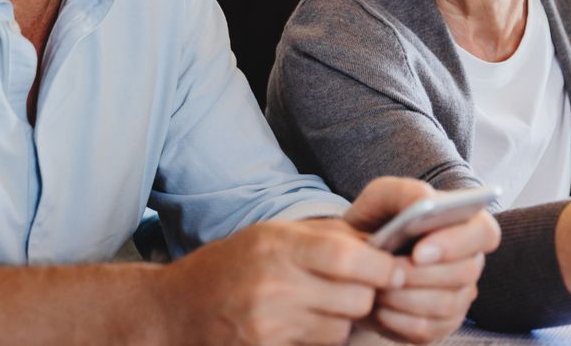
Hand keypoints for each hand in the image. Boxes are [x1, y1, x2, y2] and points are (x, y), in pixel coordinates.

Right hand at [156, 218, 402, 344]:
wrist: (173, 310)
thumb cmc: (232, 265)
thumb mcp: (273, 235)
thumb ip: (327, 238)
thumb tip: (385, 245)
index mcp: (279, 245)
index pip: (347, 256)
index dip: (382, 266)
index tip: (396, 270)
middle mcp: (274, 283)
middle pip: (355, 298)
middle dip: (367, 295)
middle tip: (360, 289)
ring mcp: (268, 322)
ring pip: (342, 328)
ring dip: (344, 320)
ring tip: (321, 306)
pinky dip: (321, 338)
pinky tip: (302, 325)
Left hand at [346, 178, 500, 342]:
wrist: (353, 260)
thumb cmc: (376, 223)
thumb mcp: (382, 197)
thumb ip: (405, 192)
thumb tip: (427, 201)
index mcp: (466, 223)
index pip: (485, 233)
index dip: (456, 244)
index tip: (419, 252)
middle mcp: (470, 261)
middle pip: (465, 273)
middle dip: (421, 275)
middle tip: (387, 272)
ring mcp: (459, 296)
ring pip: (446, 304)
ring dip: (405, 298)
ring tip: (378, 286)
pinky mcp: (441, 325)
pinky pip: (427, 329)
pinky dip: (397, 319)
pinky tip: (379, 307)